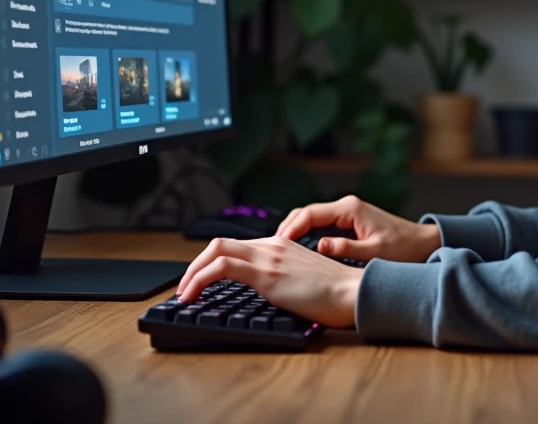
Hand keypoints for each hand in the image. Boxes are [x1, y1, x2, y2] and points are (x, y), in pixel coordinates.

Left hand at [176, 236, 361, 327]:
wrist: (353, 293)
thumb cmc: (337, 294)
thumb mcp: (306, 280)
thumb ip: (286, 278)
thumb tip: (271, 293)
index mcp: (282, 245)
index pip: (237, 246)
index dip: (213, 262)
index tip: (202, 281)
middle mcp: (273, 246)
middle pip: (221, 243)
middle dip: (195, 263)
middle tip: (186, 286)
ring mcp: (269, 257)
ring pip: (216, 250)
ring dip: (192, 271)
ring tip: (184, 293)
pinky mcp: (267, 274)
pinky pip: (221, 268)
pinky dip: (199, 278)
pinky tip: (192, 294)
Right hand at [275, 194, 440, 263]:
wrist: (422, 244)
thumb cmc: (403, 248)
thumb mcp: (375, 252)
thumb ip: (346, 249)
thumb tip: (320, 247)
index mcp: (349, 209)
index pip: (310, 213)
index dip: (291, 228)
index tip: (278, 244)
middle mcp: (346, 206)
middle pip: (306, 213)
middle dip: (287, 228)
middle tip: (272, 248)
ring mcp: (347, 213)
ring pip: (311, 218)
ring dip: (295, 230)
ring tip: (279, 249)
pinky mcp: (348, 221)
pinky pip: (320, 224)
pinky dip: (306, 232)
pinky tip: (298, 248)